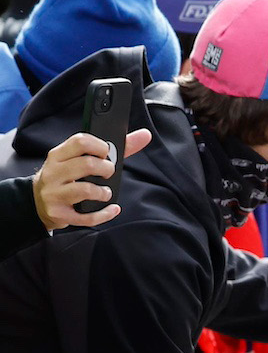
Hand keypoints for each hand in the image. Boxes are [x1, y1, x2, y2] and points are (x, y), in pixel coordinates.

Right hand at [33, 128, 152, 228]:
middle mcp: (53, 173)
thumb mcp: (79, 159)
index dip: (100, 146)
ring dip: (104, 192)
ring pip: (86, 190)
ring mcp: (54, 194)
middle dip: (106, 169)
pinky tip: (112, 209)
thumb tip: (145, 135)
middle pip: (87, 164)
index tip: (106, 154)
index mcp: (58, 155)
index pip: (80, 141)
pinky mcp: (58, 214)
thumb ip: (115, 149)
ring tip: (105, 192)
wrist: (37, 202)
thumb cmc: (66, 177)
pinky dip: (104, 214)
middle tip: (108, 174)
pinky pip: (86, 217)